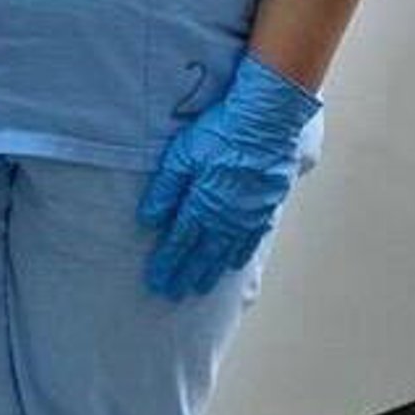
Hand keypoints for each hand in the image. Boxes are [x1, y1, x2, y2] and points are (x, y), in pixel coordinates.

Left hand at [137, 54, 320, 300]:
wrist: (267, 120)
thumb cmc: (222, 131)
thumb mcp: (182, 155)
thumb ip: (165, 189)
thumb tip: (147, 219)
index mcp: (202, 205)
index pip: (179, 242)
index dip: (167, 263)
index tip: (157, 282)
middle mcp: (226, 218)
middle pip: (203, 254)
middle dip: (186, 274)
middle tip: (175, 294)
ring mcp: (249, 215)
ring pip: (227, 252)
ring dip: (212, 271)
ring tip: (201, 286)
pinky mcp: (267, 206)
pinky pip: (252, 239)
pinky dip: (241, 255)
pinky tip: (235, 263)